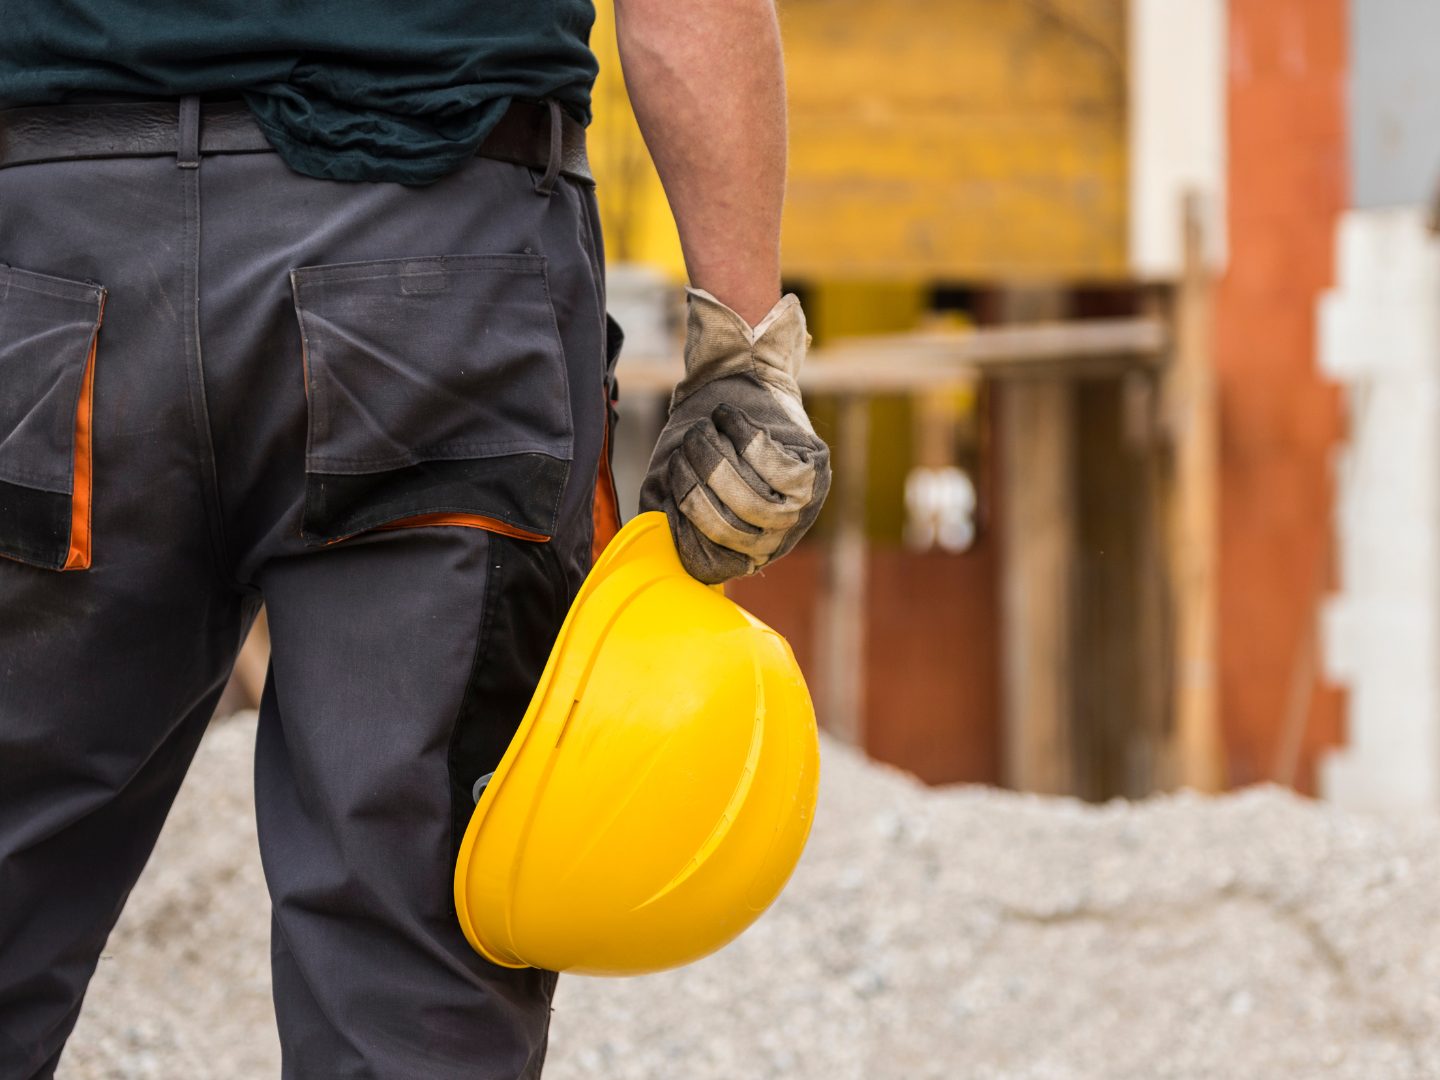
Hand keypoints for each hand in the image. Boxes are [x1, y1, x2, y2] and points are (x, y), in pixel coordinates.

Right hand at [639, 287, 830, 583]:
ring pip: (754, 503)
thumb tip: (666, 538)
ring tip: (702, 431)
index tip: (670, 488)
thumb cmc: (703, 444)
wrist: (741, 388)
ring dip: (719, 461)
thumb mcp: (675, 483)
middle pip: (732, 530)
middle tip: (683, 448)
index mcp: (741, 550)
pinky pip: (774, 468)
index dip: (684, 529)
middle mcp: (776, 540)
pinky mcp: (814, 471)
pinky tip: (729, 419)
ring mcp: (802, 509)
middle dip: (697, 485)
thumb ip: (667, 514)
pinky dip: (744, 439)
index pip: (711, 564)